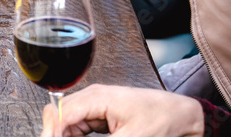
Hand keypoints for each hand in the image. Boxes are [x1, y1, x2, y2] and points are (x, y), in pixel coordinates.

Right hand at [39, 84, 203, 135]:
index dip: (51, 132)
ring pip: (65, 120)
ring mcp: (94, 103)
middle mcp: (91, 97)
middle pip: (58, 114)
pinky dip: (74, 135)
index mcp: (97, 98)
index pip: (61, 113)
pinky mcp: (98, 112)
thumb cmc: (160, 119)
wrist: (180, 114)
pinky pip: (77, 124)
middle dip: (54, 133)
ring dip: (64, 135)